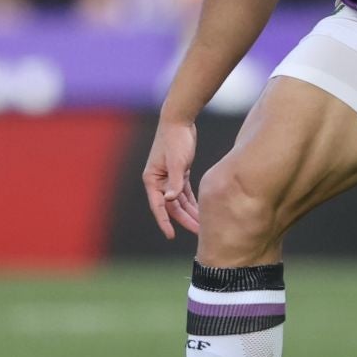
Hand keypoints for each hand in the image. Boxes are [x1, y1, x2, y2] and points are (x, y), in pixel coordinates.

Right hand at [141, 119, 200, 239]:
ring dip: (191, 212)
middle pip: (172, 206)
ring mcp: (168, 177)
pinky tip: (202, 210)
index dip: (164, 222)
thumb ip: (175, 182)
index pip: (159, 206)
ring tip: (204, 225)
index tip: (171, 236)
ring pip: (180, 201)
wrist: (180, 121)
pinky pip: (185, 192)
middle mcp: (158, 181)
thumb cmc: (176, 140)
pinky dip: (192, 201)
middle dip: (185, 220)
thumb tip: (170, 200)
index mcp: (152, 180)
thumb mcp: (177, 162)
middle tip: (199, 233)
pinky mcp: (179, 172)